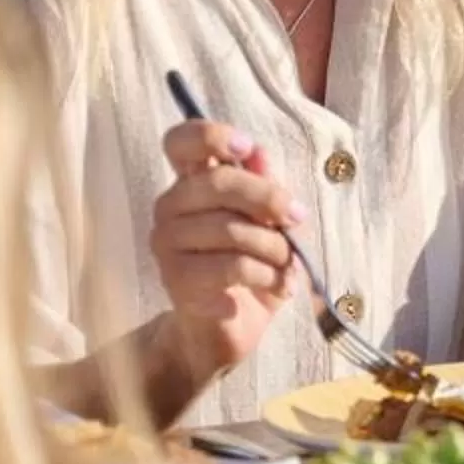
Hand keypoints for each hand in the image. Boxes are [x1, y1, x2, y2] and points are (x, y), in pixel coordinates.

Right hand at [151, 118, 301, 379]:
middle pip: (218, 182)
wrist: (232, 329)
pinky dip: (267, 278)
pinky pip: (232, 267)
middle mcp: (170, 207)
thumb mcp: (270, 223)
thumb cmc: (253, 265)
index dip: (210, 135)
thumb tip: (259, 153)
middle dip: (270, 199)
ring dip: (276, 249)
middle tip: (297, 219)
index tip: (246, 147)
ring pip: (232, 230)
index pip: (180, 142)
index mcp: (192, 183)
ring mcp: (166, 243)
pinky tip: (275, 287)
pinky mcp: (175, 280)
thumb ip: (264, 186)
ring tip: (288, 267)